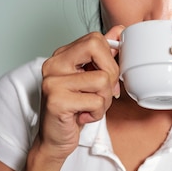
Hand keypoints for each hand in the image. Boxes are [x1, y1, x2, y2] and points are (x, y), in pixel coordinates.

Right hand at [37, 26, 123, 160]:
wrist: (55, 140)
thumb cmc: (75, 108)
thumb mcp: (91, 78)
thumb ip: (103, 53)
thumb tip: (119, 30)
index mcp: (62, 55)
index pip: (96, 39)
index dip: (110, 58)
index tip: (107, 76)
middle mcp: (53, 64)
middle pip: (98, 49)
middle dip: (110, 74)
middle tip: (101, 93)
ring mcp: (52, 82)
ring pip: (102, 79)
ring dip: (104, 100)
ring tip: (90, 107)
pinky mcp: (56, 101)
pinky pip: (96, 101)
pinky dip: (97, 113)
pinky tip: (83, 116)